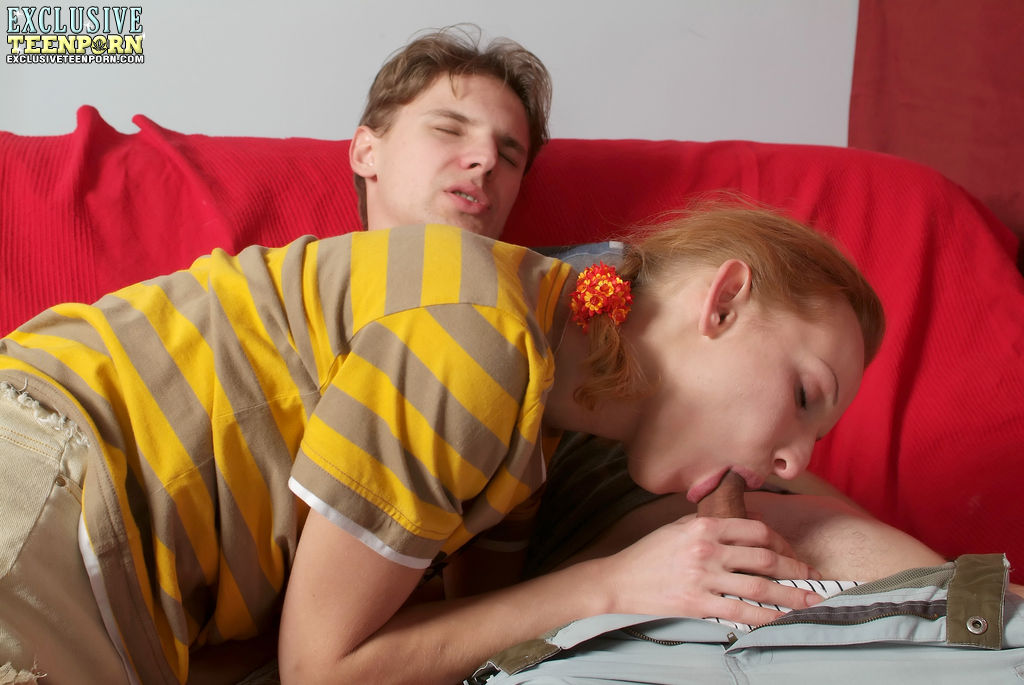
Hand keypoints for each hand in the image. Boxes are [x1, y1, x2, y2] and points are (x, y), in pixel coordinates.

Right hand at [598, 514, 822, 625]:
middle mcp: (707, 549)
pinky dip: (765, 616)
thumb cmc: (650, 553)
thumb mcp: (679, 527)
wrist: (620, 580)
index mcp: (704, 526)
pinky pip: (740, 611)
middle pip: (764, 558)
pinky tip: (781, 619)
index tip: (794, 555)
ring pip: (759, 587)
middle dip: (796, 570)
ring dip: (791, 595)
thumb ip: (711, 524)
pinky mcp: (698, 604)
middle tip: (814, 578)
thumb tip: (748, 526)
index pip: (756, 531)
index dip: (782, 544)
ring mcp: (703, 578)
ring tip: (812, 601)